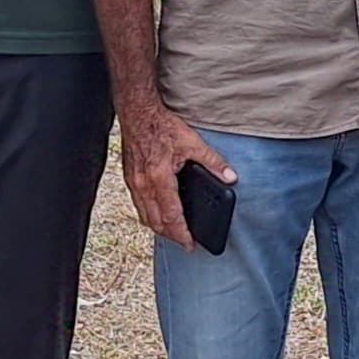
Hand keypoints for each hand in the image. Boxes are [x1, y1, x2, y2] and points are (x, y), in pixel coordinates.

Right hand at [118, 100, 234, 251]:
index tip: (190, 245)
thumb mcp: (192, 142)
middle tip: (184, 243)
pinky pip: (138, 206)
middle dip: (171, 236)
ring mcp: (134, 183)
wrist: (137, 113)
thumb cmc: (160, 125)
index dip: (182, 234)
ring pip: (145, 216)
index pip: (172, 216)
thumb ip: (213, 162)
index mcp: (160, 178)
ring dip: (159, 228)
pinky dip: (149, 215)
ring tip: (173, 233)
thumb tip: (229, 176)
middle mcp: (144, 185)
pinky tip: (158, 214)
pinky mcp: (129, 178)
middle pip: (156, 222)